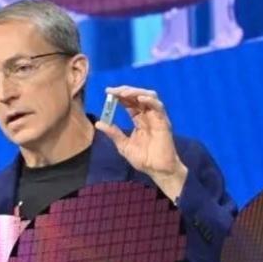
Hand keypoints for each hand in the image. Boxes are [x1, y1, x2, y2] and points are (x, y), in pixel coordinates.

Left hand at [95, 86, 187, 200]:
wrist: (157, 170)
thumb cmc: (143, 159)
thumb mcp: (123, 145)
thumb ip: (113, 133)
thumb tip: (98, 123)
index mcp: (139, 120)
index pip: (129, 102)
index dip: (119, 96)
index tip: (107, 91)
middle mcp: (148, 116)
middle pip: (137, 96)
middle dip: (125, 91)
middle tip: (112, 91)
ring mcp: (156, 118)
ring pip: (149, 96)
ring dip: (136, 92)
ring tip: (123, 93)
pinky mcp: (163, 122)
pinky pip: (158, 107)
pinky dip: (149, 100)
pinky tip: (139, 98)